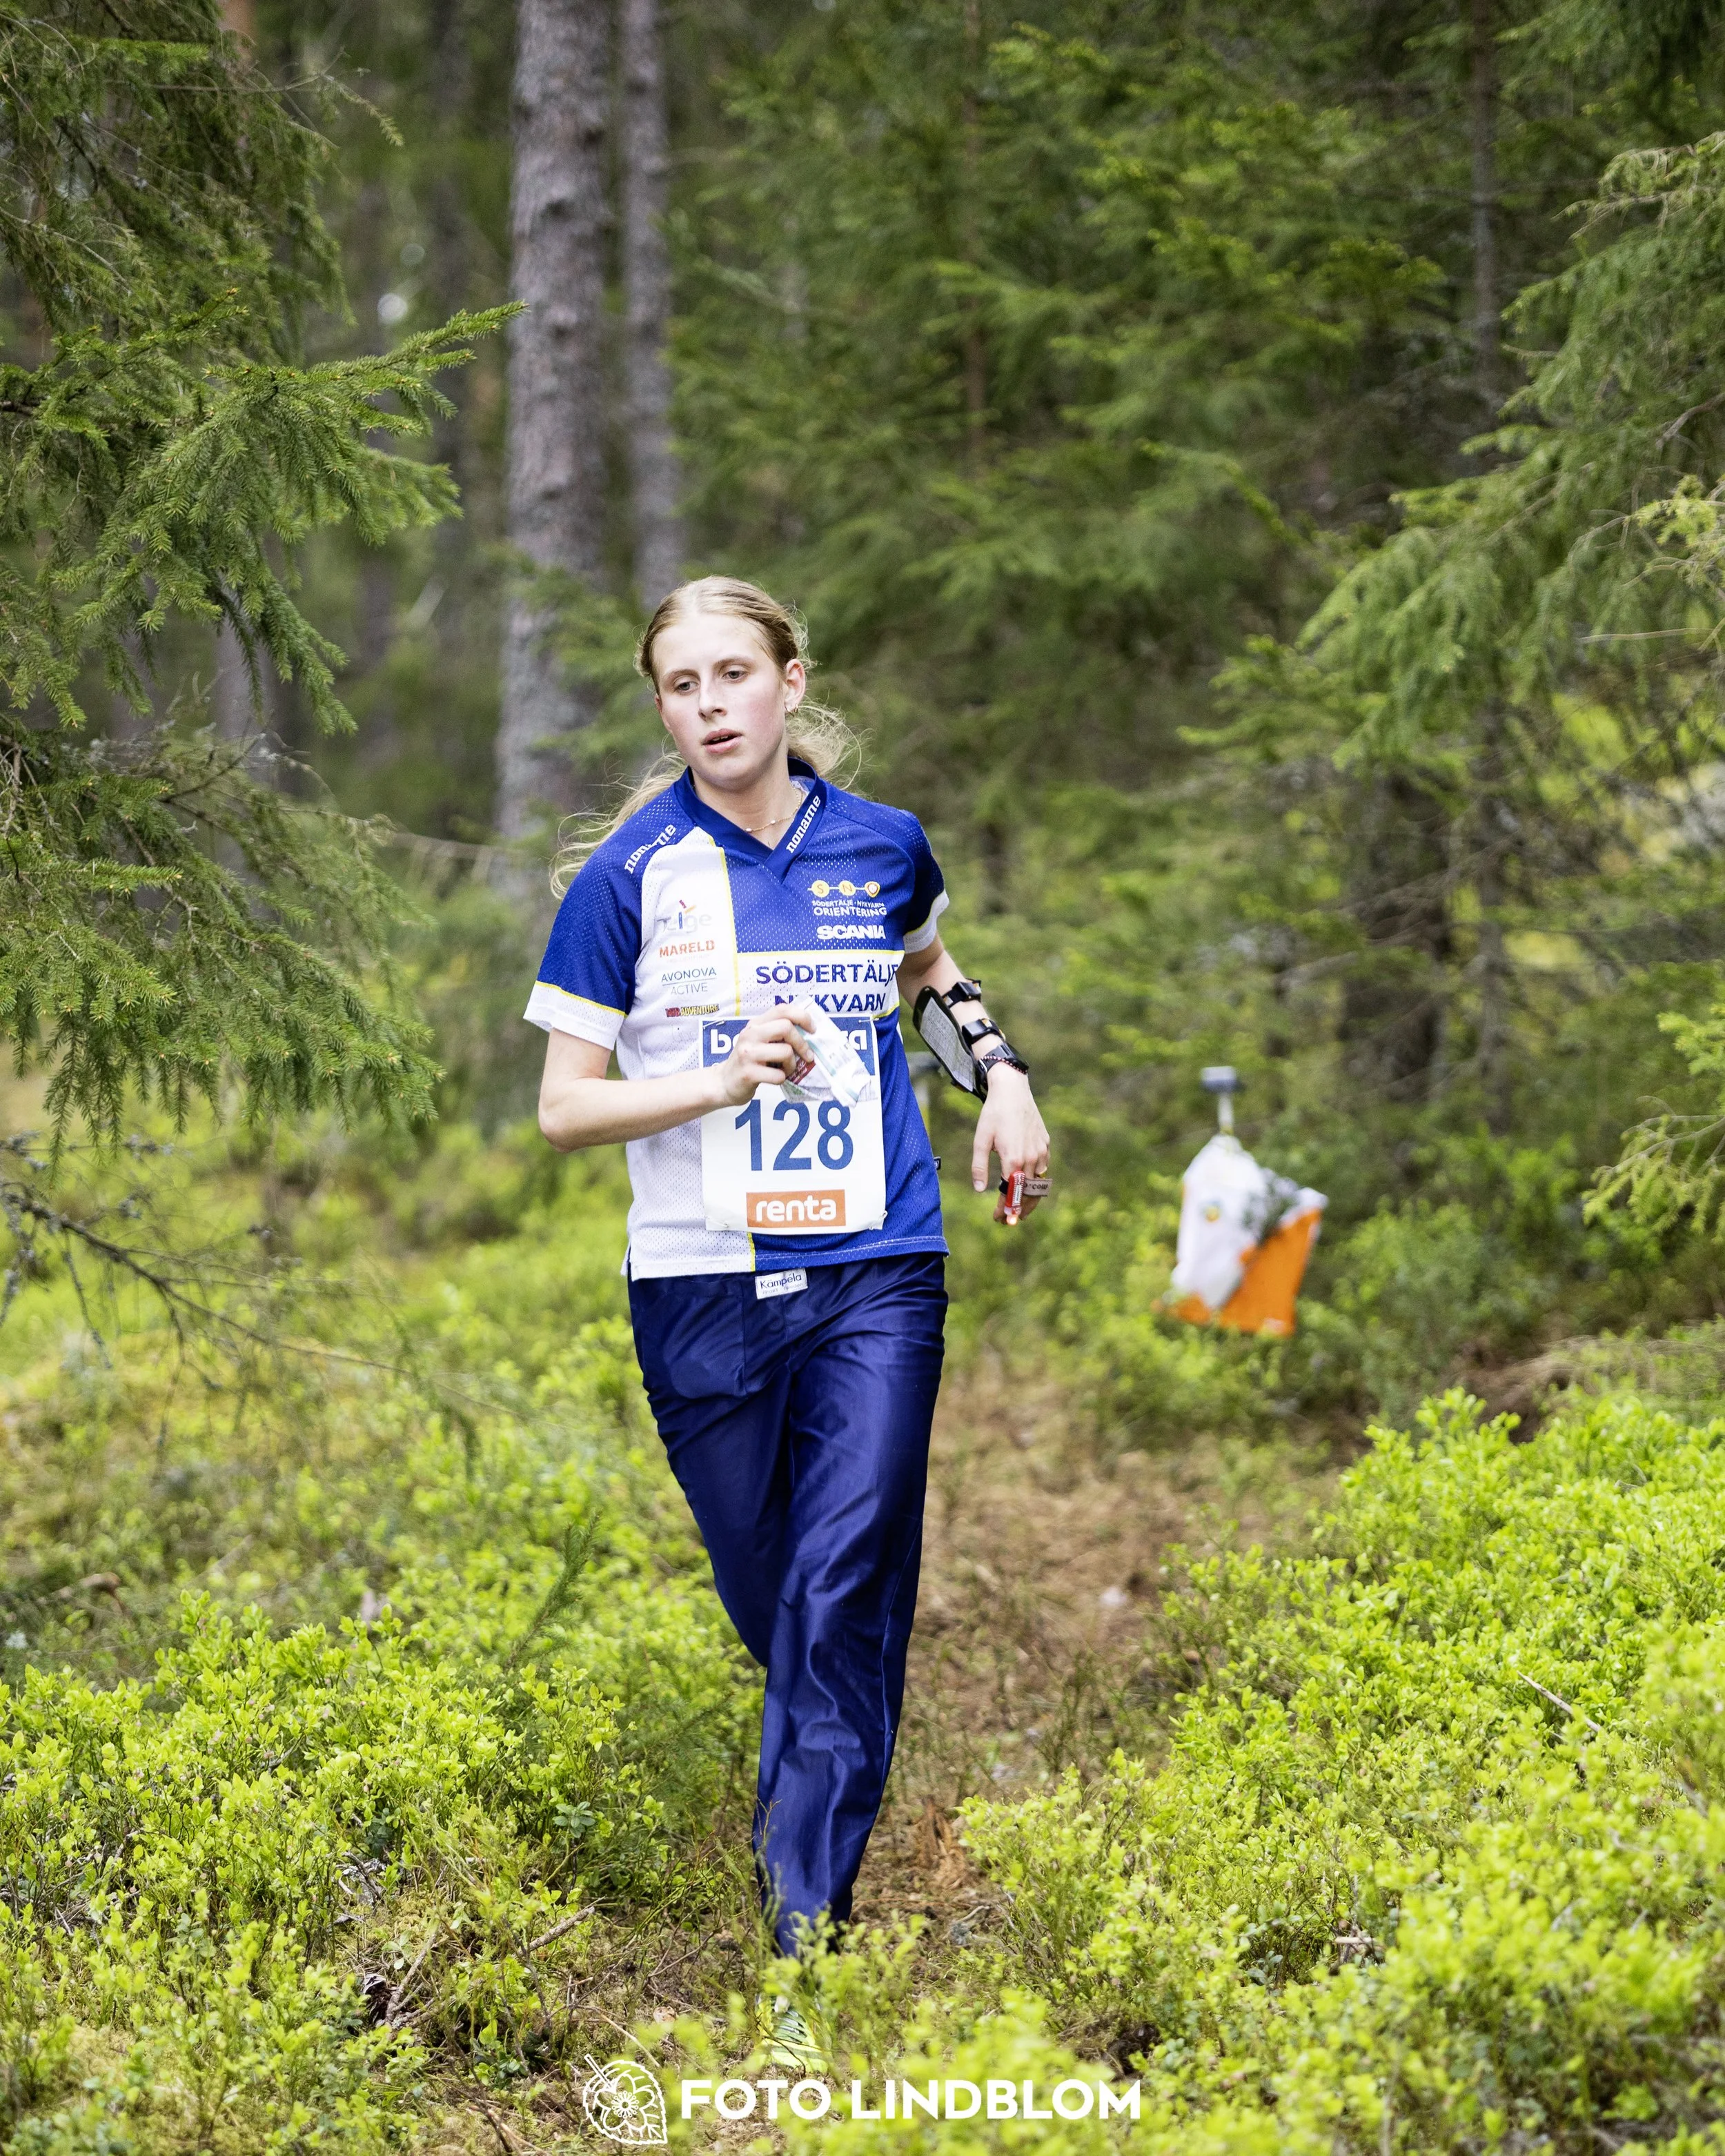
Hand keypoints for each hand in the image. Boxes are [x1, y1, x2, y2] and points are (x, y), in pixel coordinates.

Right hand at [711, 1006, 813, 1106]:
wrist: (724, 1083)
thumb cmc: (748, 1061)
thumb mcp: (759, 1040)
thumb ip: (777, 1033)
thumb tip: (808, 1033)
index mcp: (755, 1024)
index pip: (782, 1009)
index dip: (802, 1016)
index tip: (812, 1030)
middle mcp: (750, 1034)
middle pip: (786, 1027)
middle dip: (802, 1043)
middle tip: (806, 1056)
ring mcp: (748, 1053)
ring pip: (785, 1052)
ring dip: (792, 1065)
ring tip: (786, 1070)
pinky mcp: (748, 1073)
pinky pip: (778, 1075)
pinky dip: (782, 1078)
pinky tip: (775, 1078)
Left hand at [971, 1066, 1050, 1224]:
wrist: (1013, 1090)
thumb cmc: (993, 1114)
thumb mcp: (980, 1140)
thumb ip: (979, 1166)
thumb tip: (980, 1190)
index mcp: (1013, 1159)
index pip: (1011, 1193)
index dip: (1005, 1209)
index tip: (999, 1219)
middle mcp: (1030, 1158)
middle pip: (1029, 1193)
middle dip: (1020, 1210)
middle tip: (1010, 1220)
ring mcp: (1041, 1151)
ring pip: (1038, 1183)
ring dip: (1029, 1198)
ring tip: (1020, 1207)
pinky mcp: (1045, 1144)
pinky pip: (1042, 1168)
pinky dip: (1035, 1180)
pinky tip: (1026, 1183)